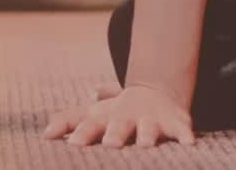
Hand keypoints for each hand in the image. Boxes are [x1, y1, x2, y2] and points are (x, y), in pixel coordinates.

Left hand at [44, 84, 194, 147]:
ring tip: (146, 143)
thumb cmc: (119, 113)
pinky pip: (182, 128)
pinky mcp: (175, 121)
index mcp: (107, 117)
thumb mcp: (96, 114)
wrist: (157, 92)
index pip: (90, 124)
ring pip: (149, 128)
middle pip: (120, 125)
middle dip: (117, 133)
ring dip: (148, 134)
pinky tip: (189, 142)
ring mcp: (152, 119)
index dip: (83, 134)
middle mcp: (129, 117)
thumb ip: (72, 120)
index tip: (72, 144)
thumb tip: (46, 132)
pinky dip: (185, 133)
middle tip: (111, 143)